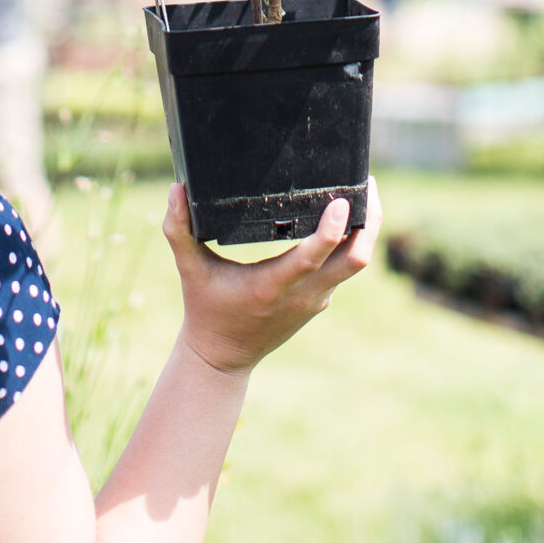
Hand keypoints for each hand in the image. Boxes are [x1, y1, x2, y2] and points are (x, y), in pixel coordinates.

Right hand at [163, 177, 380, 375]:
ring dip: (366, 230)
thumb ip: (179, 229)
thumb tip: (175, 189)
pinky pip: (344, 269)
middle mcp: (302, 294)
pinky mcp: (319, 301)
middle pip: (354, 259)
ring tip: (365, 191)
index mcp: (273, 285)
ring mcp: (315, 300)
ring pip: (356, 264)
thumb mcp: (189, 270)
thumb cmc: (205, 308)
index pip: (314, 257)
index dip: (332, 230)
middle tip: (367, 182)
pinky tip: (347, 218)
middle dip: (368, 221)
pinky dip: (351, 243)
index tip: (340, 201)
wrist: (223, 360)